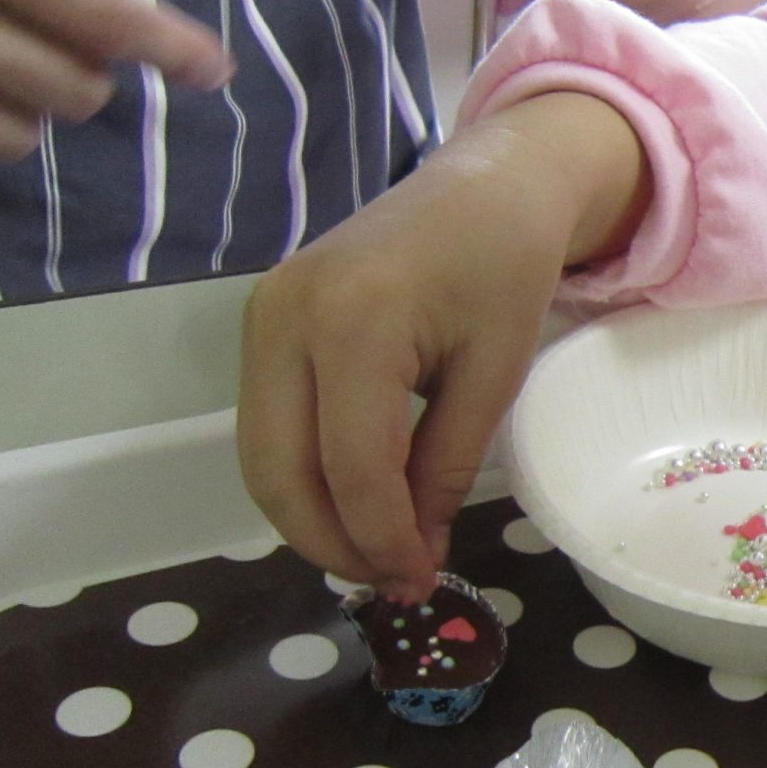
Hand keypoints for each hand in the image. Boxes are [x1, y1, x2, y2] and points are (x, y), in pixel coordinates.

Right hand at [238, 93, 648, 594]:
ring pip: (261, 458)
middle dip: (333, 542)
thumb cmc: (505, 268)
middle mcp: (285, 318)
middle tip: (394, 580)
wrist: (485, 186)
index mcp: (354, 320)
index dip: (383, 538)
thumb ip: (446, 467)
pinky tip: (357, 504)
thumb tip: (412, 556)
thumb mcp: (494, 374)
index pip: (352, 466)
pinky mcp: (261, 325)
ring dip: (311, 520)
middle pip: (280, 472)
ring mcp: (261, 318)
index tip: (420, 581)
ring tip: (379, 552)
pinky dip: (304, 478)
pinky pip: (268, 427)